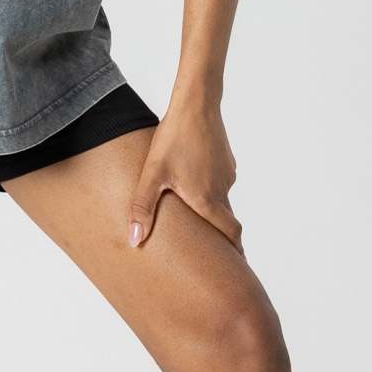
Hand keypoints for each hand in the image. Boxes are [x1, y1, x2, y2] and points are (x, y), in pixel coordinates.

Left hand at [127, 97, 242, 253]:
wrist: (196, 104)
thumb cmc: (173, 139)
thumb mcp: (152, 174)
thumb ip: (143, 208)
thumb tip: (134, 240)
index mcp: (208, 200)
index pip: (230, 234)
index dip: (235, 253)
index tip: (237, 268)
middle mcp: (222, 190)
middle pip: (226, 220)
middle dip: (221, 237)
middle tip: (213, 250)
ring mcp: (227, 174)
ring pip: (221, 199)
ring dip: (211, 208)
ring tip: (191, 210)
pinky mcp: (226, 160)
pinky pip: (220, 182)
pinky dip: (210, 188)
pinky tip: (191, 179)